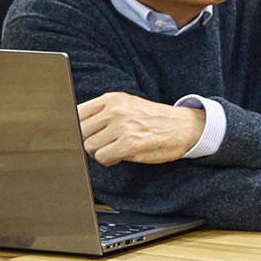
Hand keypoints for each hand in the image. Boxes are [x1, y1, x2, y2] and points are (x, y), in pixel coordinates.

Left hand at [77, 92, 205, 165]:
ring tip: (115, 149)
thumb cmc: (155, 119)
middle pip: (80, 132)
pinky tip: (119, 156)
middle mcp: (114, 111)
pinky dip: (109, 160)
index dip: (75, 128)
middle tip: (105, 144)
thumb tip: (76, 127)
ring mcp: (122, 127)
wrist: (185, 127)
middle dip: (90, 142)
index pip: (76, 113)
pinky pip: (103, 157)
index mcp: (112, 99)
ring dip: (100, 152)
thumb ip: (103, 112)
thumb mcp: (127, 105)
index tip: (81, 135)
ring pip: (89, 147)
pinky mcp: (129, 144)